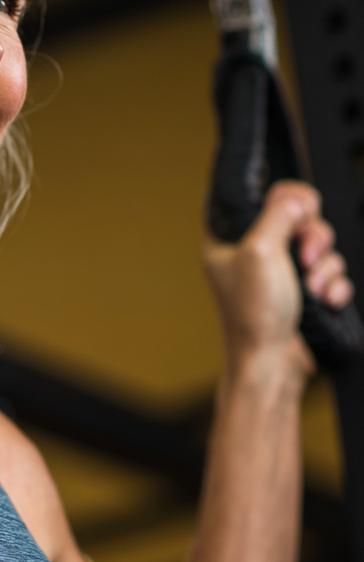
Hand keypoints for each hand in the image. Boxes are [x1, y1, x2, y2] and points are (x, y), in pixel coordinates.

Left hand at [204, 181, 353, 368]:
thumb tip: (294, 197)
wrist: (270, 364)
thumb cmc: (253, 315)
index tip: (300, 211)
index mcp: (229, 239)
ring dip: (324, 267)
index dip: (286, 199)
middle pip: (299, 220)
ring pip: (318, 247)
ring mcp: (279, 272)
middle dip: (313, 238)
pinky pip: (329, 273)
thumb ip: (277, 216)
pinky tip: (325, 300)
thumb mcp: (260, 252)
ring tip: (313, 287)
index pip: (259, 198)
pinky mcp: (300, 291)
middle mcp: (253, 253)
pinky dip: (332, 285)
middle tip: (305, 258)